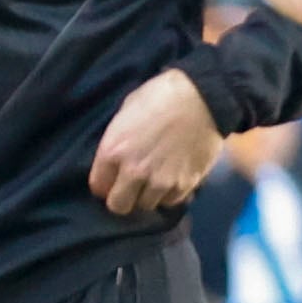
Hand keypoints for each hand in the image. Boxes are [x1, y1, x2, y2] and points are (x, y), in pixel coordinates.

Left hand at [88, 69, 224, 213]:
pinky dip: (170, 193)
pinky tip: (173, 178)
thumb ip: (117, 143)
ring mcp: (160, 181)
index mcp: (113, 151)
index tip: (113, 178)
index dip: (105, 184)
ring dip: (148, 195)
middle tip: (131, 186)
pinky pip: (171, 201)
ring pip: (146, 205)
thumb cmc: (159, 96)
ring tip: (155, 179)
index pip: (98, 187)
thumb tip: (115, 160)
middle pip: (119, 206)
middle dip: (123, 198)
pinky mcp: (185, 184)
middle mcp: (133, 172)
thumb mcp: (125, 113)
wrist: (203, 96)